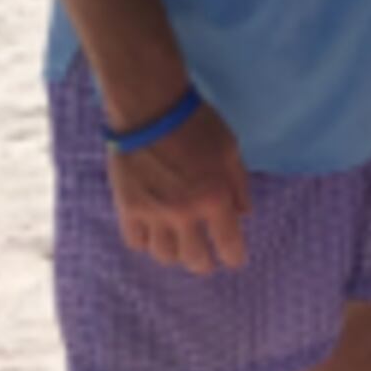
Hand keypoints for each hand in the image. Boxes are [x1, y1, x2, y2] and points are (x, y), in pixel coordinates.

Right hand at [104, 102, 249, 275]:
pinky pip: (135, 241)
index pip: (228, 246)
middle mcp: (183, 214)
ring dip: (174, 253)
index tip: (234, 259)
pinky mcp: (127, 207)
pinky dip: (145, 242)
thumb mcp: (230, 148)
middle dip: (204, 263)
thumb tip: (243, 214)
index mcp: (214, 199)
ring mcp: (153, 213)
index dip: (234, 257)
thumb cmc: (196, 122)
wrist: (149, 107)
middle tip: (205, 258)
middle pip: (194, 259)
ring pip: (164, 255)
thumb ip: (239, 184)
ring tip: (177, 244)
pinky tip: (151, 232)